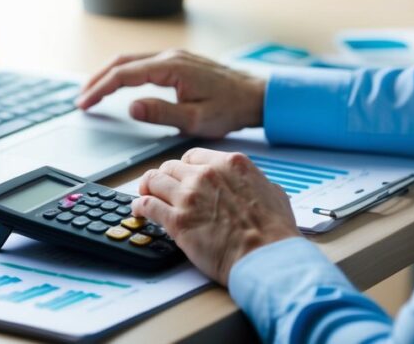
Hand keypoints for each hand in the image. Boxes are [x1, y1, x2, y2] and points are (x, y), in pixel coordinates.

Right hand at [75, 49, 265, 137]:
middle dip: (97, 80)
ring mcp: (174, 57)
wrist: (256, 95)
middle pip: (122, 62)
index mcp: (171, 68)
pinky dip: (124, 72)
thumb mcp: (196, 119)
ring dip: (108, 74)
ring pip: (131, 60)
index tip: (85, 104)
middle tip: (81, 99)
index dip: (100, 89)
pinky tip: (119, 84)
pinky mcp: (178, 62)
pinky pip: (143, 62)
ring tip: (93, 92)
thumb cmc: (230, 109)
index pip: (124, 75)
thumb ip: (162, 113)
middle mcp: (169, 57)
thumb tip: (130, 106)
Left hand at [133, 148, 299, 284]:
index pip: (194, 156)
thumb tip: (252, 186)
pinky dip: (139, 207)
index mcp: (230, 164)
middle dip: (165, 176)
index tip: (181, 175)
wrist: (266, 257)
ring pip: (154, 180)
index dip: (184, 167)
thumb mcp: (274, 193)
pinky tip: (139, 212)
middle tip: (161, 187)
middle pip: (171, 166)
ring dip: (147, 188)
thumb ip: (255, 183)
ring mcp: (189, 196)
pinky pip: (147, 205)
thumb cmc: (274, 232)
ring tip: (144, 195)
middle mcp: (206, 174)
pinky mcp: (177, 220)